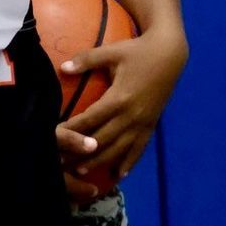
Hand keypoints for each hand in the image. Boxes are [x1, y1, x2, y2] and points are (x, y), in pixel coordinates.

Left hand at [56, 25, 188, 188]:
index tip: (55, 137)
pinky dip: (129, 162)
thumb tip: (63, 68)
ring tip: (82, 171)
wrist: (169, 55)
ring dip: (101, 161)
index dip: (73, 129)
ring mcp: (143, 123)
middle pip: (103, 139)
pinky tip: (119, 173)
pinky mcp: (151, 126)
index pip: (91, 118)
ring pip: (120, 148)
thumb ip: (87, 60)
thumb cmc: (137, 52)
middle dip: (81, 152)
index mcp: (119, 98)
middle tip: (62, 163)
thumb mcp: (111, 52)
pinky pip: (140, 148)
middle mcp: (131, 115)